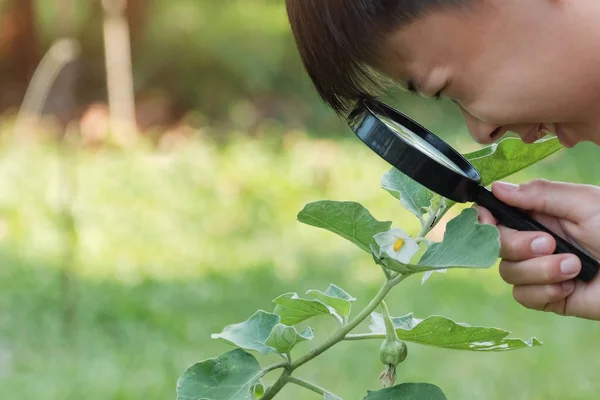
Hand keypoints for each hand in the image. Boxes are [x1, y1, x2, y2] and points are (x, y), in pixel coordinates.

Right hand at [474, 179, 599, 319]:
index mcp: (540, 215)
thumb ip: (539, 195)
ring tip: (574, 266)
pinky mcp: (547, 297)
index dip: (485, 218)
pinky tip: (570, 286)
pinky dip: (544, 292)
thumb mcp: (583, 203)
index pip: (496, 215)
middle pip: (496, 246)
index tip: (487, 218)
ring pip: (508, 272)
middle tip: (549, 243)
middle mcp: (534, 242)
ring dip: (540, 270)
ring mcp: (539, 270)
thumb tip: (497, 188)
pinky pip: (523, 296)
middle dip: (518, 245)